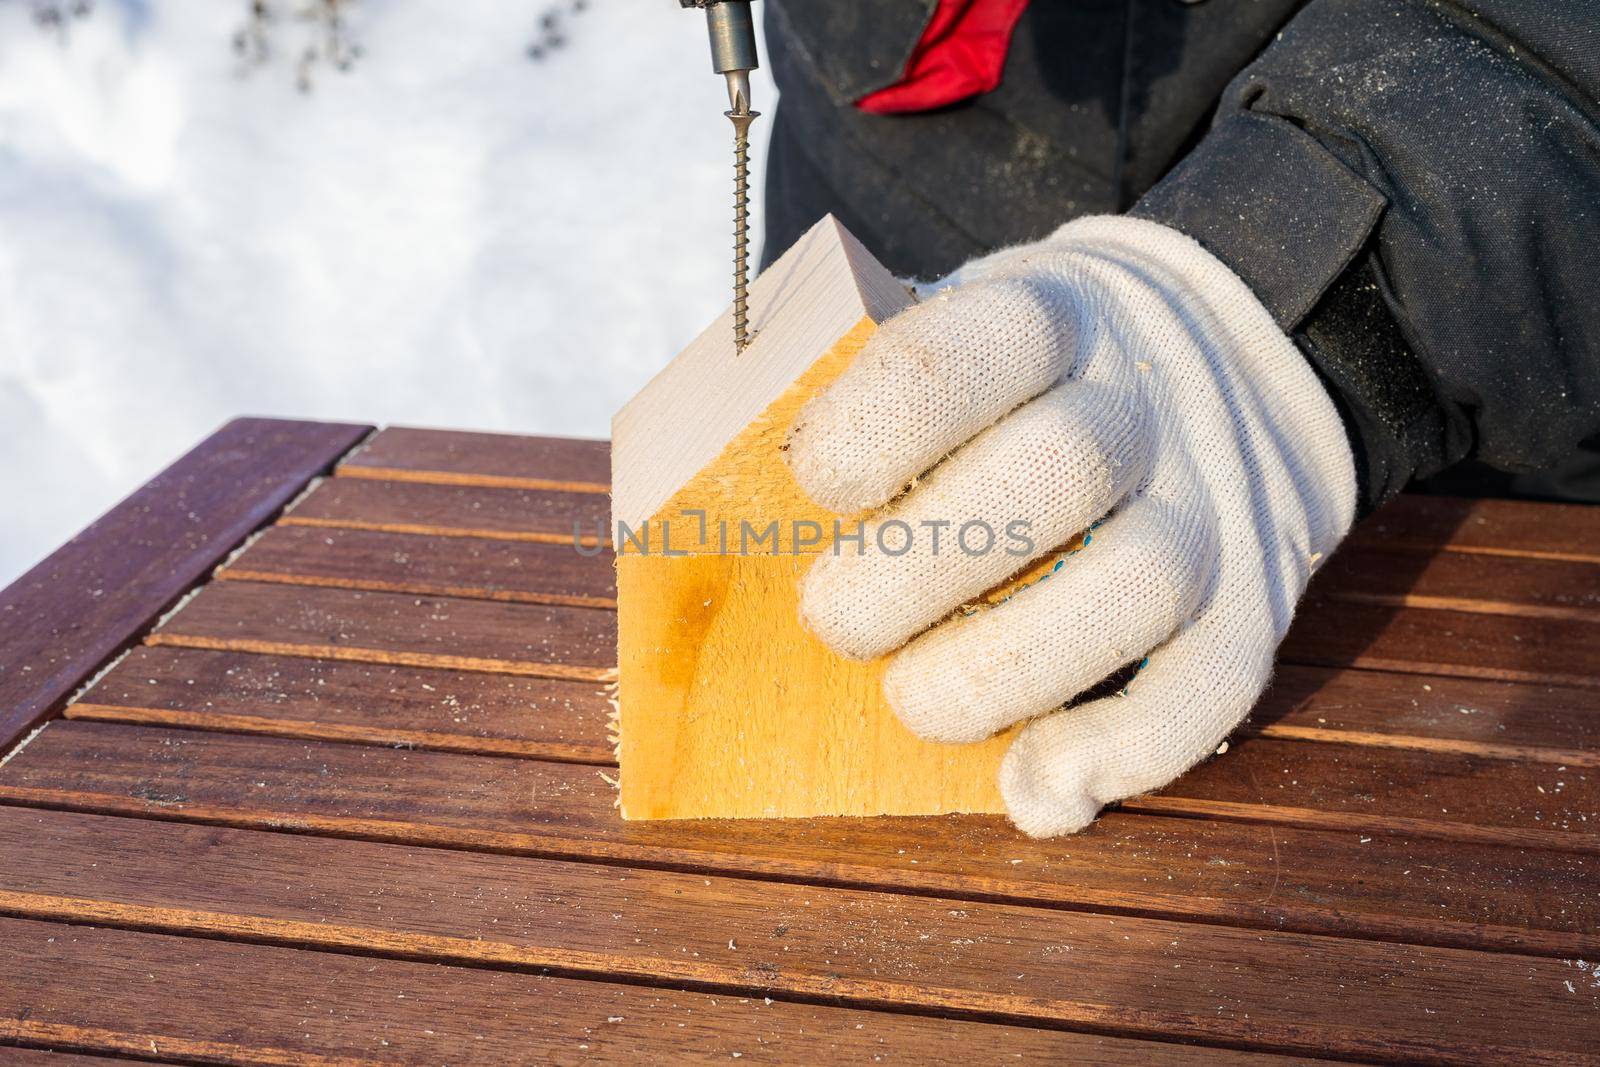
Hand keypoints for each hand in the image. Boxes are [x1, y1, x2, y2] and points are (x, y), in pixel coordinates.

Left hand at [785, 217, 1356, 835]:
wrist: (1220, 353)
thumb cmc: (1029, 373)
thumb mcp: (958, 324)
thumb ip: (869, 388)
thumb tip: (728, 498)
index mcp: (1049, 312)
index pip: (955, 352)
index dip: (863, 432)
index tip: (810, 486)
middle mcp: (1144, 398)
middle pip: (1051, 472)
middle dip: (911, 572)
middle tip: (834, 619)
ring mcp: (1216, 497)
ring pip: (1139, 582)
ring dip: (1002, 671)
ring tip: (914, 701)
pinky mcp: (1261, 592)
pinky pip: (1215, 683)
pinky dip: (1121, 752)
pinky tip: (1035, 788)